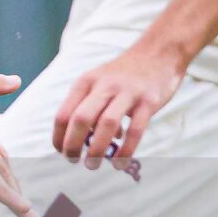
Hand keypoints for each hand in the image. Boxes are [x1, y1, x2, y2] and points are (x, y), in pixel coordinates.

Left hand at [53, 38, 184, 169]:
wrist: (159, 52)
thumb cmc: (124, 74)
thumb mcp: (100, 83)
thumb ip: (90, 107)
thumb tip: (86, 140)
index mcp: (86, 82)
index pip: (64, 113)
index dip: (58, 136)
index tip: (60, 151)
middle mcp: (104, 86)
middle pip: (80, 119)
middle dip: (73, 144)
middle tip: (73, 161)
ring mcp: (127, 93)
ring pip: (106, 125)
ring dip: (97, 149)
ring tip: (93, 165)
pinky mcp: (149, 101)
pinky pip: (135, 130)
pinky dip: (125, 150)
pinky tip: (120, 162)